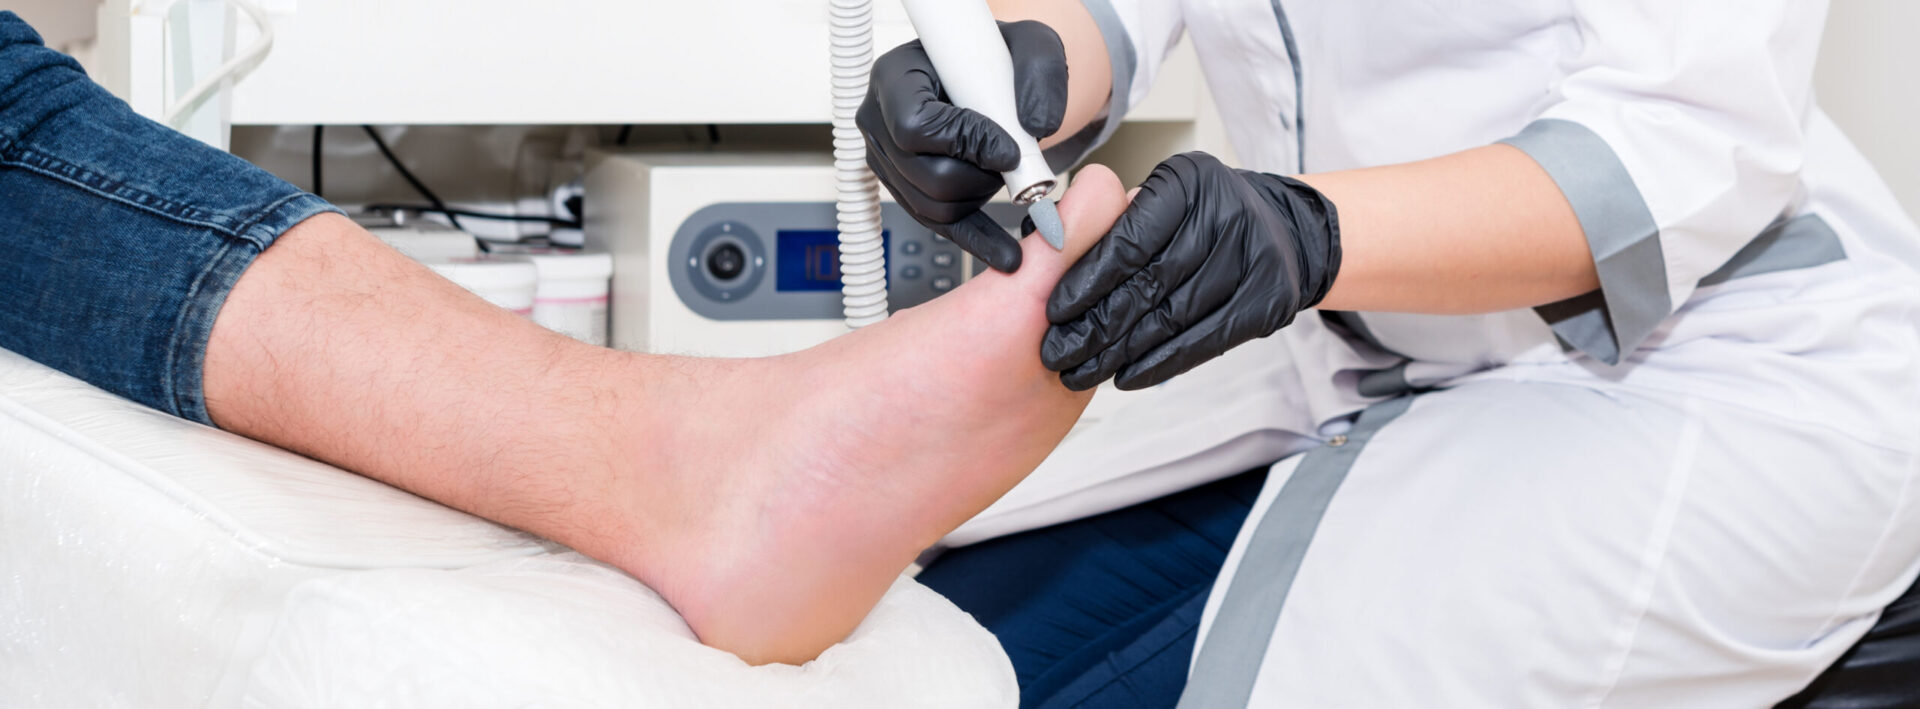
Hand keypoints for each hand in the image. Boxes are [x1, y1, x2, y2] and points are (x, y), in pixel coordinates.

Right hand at [857, 20, 1067, 272]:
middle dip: (981, 177)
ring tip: (1010, 176)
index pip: (914, 126)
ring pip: (932, 206)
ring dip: (982, 198)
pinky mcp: (907, 189)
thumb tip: (1037, 126)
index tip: (1009, 149)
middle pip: (924, 175)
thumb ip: (1040, 73)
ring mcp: (888, 161)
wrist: (988, 76)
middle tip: (1015, 160)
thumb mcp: (1030, 43)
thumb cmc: (996, 56)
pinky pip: (939, 226)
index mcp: (894, 77)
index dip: (965, 143)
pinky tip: (1008, 254)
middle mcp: (879, 122)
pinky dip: (977, 240)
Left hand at [1042, 152, 1342, 390]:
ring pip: (1173, 317)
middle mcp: (1226, 214)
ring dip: (1122, 351)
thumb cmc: (1202, 216)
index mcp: (1187, 181)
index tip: (1054, 312)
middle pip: (1149, 283)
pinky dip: (1161, 362)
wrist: (1283, 231)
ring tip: (1082, 371)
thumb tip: (1045, 252)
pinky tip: (1126, 375)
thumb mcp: (1161, 197)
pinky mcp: (1269, 300)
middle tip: (1057, 354)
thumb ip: (1113, 222)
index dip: (1087, 281)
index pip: (1129, 241)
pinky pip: (1205, 340)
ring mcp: (1254, 258)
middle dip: (1096, 324)